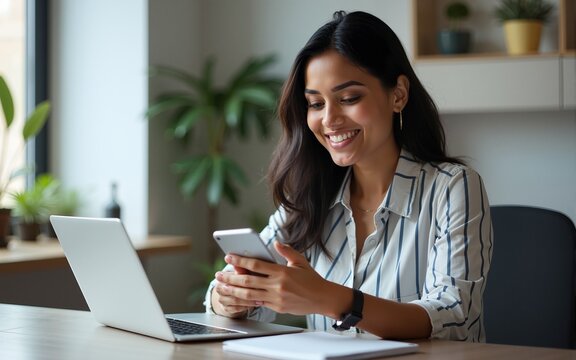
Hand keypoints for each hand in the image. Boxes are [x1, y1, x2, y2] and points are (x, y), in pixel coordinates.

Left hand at [216, 241, 333, 315]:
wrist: (323, 299)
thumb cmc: (312, 280)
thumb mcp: (301, 262)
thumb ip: (287, 251)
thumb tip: (276, 242)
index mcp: (281, 272)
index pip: (256, 264)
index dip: (240, 260)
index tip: (229, 257)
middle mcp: (277, 285)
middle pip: (248, 280)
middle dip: (230, 277)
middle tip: (219, 275)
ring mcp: (276, 298)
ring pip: (249, 295)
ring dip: (232, 291)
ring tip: (221, 288)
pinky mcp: (276, 308)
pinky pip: (256, 303)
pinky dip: (244, 301)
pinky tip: (235, 299)